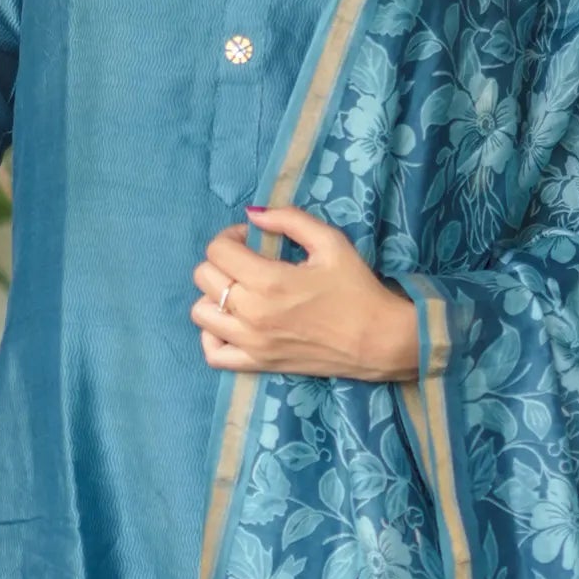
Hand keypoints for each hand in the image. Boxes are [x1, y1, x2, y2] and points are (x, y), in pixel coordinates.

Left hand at [192, 205, 420, 382]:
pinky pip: (213, 354)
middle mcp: (252, 313)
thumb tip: (253, 214)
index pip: (217, 250)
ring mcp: (252, 343)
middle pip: (203, 277)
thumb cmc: (357, 289)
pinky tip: (231, 324)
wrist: (377, 340)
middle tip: (247, 262)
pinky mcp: (257, 364)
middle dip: (222, 261)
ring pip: (200, 313)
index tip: (250, 240)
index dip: (230, 237)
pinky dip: (213, 337)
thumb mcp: (331, 242)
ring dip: (214, 296)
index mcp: (269, 281)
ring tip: (239, 292)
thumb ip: (289, 220)